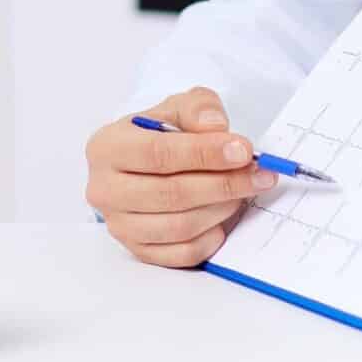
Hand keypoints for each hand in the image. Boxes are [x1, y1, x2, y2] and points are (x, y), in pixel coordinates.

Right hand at [85, 86, 276, 267]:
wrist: (146, 163)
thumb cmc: (160, 135)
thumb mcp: (178, 107)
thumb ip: (198, 108)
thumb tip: (216, 127)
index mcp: (106, 147)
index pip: (158, 153)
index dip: (205, 153)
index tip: (243, 151)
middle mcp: (104, 189)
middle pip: (170, 194)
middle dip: (222, 184)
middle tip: (257, 174)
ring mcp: (119, 224)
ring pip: (178, 226)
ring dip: (220, 209)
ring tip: (243, 191)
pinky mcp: (138, 250)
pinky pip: (181, 254)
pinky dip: (210, 238)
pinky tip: (222, 218)